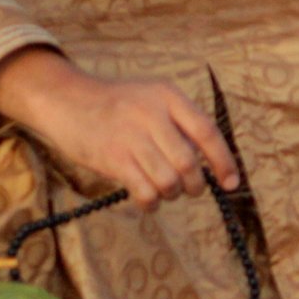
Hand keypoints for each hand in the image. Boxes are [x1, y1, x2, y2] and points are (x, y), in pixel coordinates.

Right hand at [0, 48, 241, 205]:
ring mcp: (131, 137)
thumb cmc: (116, 104)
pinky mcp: (112, 159)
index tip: (231, 182)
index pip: (207, 131)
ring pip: (168, 180)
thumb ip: (178, 121)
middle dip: (196, 184)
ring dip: (173, 194)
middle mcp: (152, 115)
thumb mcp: (151, 97)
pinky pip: (144, 191)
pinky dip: (152, 202)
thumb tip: (207, 158)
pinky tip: (149, 200)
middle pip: (189, 162)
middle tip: (193, 189)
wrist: (67, 101)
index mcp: (168, 96)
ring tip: (168, 191)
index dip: (223, 160)